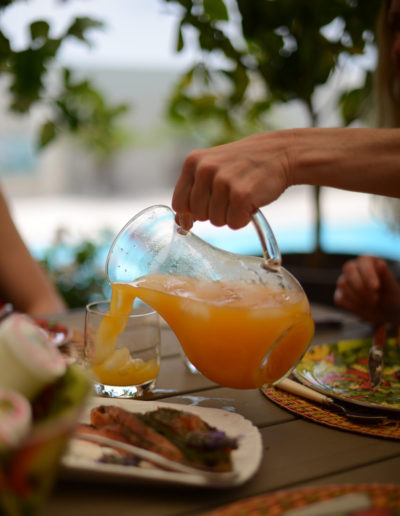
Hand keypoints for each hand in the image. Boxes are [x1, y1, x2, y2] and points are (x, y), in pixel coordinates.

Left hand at [172, 132, 291, 229]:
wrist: (280, 153)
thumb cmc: (244, 165)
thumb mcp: (212, 168)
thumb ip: (194, 191)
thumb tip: (180, 223)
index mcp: (193, 162)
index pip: (179, 204)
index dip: (192, 213)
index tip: (207, 208)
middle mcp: (205, 170)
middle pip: (199, 216)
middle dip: (215, 212)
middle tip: (231, 196)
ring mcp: (223, 182)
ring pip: (216, 221)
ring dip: (231, 215)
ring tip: (242, 196)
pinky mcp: (240, 195)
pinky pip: (233, 224)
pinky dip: (243, 219)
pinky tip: (251, 203)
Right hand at [334, 255, 399, 324]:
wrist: (385, 312)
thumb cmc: (390, 296)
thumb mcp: (392, 286)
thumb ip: (386, 275)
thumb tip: (379, 265)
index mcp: (368, 261)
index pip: (363, 260)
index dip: (368, 273)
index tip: (375, 288)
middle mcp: (354, 268)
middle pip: (348, 268)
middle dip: (360, 285)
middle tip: (375, 298)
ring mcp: (345, 281)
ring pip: (343, 283)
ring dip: (359, 297)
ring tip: (373, 303)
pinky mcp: (340, 295)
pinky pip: (340, 298)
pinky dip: (353, 306)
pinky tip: (363, 307)